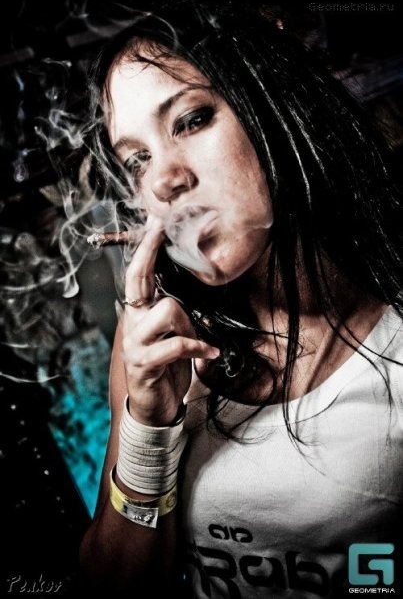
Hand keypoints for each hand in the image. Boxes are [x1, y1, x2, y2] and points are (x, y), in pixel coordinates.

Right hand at [122, 215, 219, 425]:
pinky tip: (209, 353)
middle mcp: (132, 323)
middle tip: (160, 230)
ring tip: (198, 338)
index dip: (146, 249)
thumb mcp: (170, 334)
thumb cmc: (167, 364)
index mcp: (139, 313)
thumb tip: (192, 287)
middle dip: (149, 252)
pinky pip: (178, 345)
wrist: (154, 405)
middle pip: (138, 280)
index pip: (138, 275)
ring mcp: (136, 343)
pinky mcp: (144, 363)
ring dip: (189, 323)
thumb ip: (173, 311)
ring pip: (167, 311)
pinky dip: (199, 347)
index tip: (155, 223)